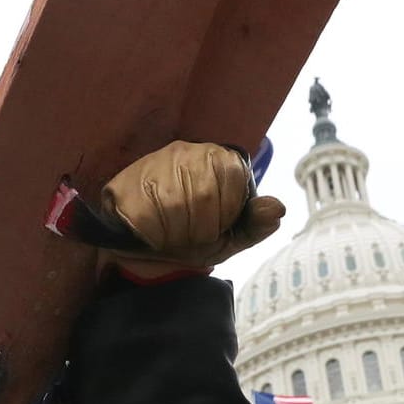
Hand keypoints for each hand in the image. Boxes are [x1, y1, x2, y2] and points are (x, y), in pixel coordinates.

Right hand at [100, 141, 283, 275]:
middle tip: (192, 234)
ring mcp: (153, 164)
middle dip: (201, 228)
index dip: (226, 215)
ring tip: (173, 234)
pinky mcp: (125, 184)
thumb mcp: (232, 236)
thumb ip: (256, 224)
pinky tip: (153, 233)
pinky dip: (154, 235)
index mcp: (218, 158)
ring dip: (177, 233)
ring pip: (174, 204)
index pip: (233, 182)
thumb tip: (278, 208)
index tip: (215, 225)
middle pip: (203, 196)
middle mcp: (185, 151)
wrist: (149, 251)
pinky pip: (146, 215)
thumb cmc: (195, 236)